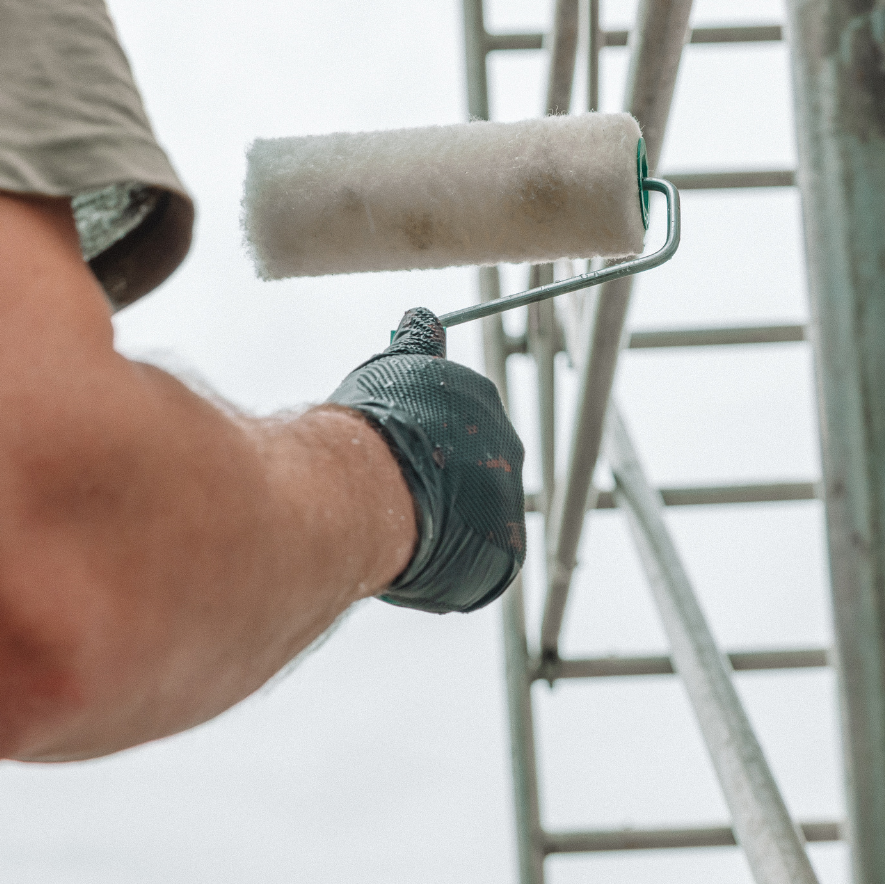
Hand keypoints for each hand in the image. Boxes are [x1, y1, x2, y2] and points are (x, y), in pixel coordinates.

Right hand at [327, 308, 525, 612]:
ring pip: (469, 520)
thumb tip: (420, 315)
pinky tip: (411, 559)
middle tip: (386, 493)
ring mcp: (508, 500)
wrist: (376, 487)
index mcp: (478, 399)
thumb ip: (414, 343)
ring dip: (436, 528)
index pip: (455, 423)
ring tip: (393, 527)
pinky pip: (476, 566)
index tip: (393, 451)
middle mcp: (505, 445)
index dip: (420, 439)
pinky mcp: (506, 552)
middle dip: (430, 483)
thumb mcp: (393, 366)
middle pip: (465, 472)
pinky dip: (445, 569)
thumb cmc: (376, 425)